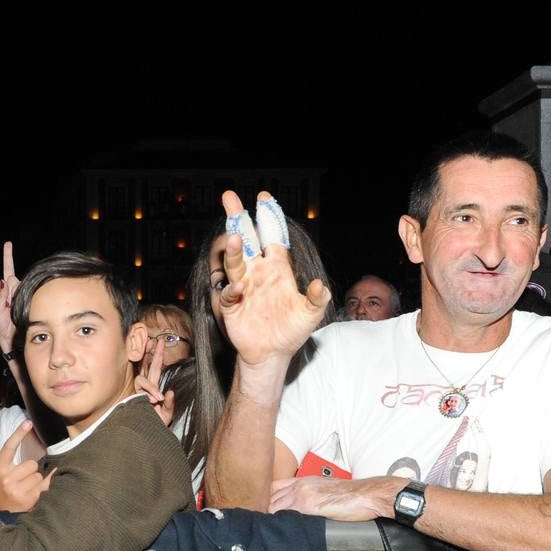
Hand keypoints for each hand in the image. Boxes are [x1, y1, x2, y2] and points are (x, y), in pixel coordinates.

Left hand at [0, 242, 17, 354]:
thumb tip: (5, 281)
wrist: (12, 339)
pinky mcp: (26, 297)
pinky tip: (18, 303)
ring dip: (14, 291)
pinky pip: (25, 290)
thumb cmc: (0, 328)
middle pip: (8, 270)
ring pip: (17, 282)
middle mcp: (7, 291)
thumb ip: (0, 297)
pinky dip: (21, 294)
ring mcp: (17, 293)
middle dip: (7, 256)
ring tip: (11, 306)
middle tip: (8, 243)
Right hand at [0, 421, 54, 513]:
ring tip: (25, 490)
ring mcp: (18, 489)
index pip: (8, 448)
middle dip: (30, 472)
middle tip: (22, 482)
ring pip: (38, 475)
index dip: (18, 434)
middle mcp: (6, 478)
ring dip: (36, 482)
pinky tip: (32, 495)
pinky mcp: (29, 498)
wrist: (1, 517)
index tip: (28, 422)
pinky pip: (44, 485)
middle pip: (31, 464)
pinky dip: (42, 489)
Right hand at [133, 335, 174, 425]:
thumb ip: (169, 406)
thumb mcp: (165, 417)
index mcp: (153, 390)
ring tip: (158, 399)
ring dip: (151, 386)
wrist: (143, 437)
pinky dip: (149, 392)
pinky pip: (140, 389)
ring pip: (142, 379)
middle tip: (158, 340)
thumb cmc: (153, 427)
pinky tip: (155, 400)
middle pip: (149, 367)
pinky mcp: (132, 399)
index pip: (156, 369)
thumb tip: (169, 392)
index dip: (158, 356)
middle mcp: (145, 389)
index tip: (161, 342)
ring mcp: (138, 393)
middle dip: (154, 354)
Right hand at [216, 190, 330, 366]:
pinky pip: (230, 291)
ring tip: (234, 238)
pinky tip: (240, 286)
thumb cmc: (292, 331)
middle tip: (229, 196)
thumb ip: (317, 299)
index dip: (268, 218)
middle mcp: (258, 272)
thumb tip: (321, 285)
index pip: (272, 237)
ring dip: (234, 249)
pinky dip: (234, 287)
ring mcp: (244, 286)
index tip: (263, 198)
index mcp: (277, 268)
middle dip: (238, 218)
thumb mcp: (311, 315)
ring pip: (235, 261)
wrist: (271, 354)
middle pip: (247, 239)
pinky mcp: (231, 304)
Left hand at [268, 475, 401, 520]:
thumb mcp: (324, 489)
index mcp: (302, 481)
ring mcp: (301, 495)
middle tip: (260, 525)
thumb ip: (308, 495)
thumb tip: (297, 510)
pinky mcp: (308, 506)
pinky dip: (279, 523)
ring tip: (265, 531)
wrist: (368, 494)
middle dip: (263, 511)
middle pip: (269, 498)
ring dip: (269, 518)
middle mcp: (299, 486)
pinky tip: (277, 531)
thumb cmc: (352, 494)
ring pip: (273, 507)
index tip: (261, 512)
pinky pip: (285, 514)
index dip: (264, 500)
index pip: (272, 488)